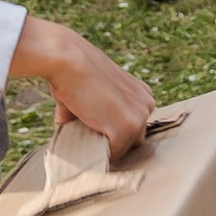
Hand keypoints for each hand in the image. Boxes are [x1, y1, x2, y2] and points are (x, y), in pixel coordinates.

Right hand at [11, 16, 154, 161]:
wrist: (68, 62)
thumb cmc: (73, 74)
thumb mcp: (92, 94)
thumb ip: (92, 116)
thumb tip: (73, 135)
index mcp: (142, 94)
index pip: (135, 125)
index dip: (114, 132)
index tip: (98, 135)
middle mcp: (146, 105)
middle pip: (134, 138)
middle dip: (113, 141)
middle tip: (90, 139)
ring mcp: (139, 117)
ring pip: (125, 147)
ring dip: (107, 148)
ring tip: (86, 140)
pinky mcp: (127, 128)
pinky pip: (115, 153)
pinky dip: (100, 154)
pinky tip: (86, 144)